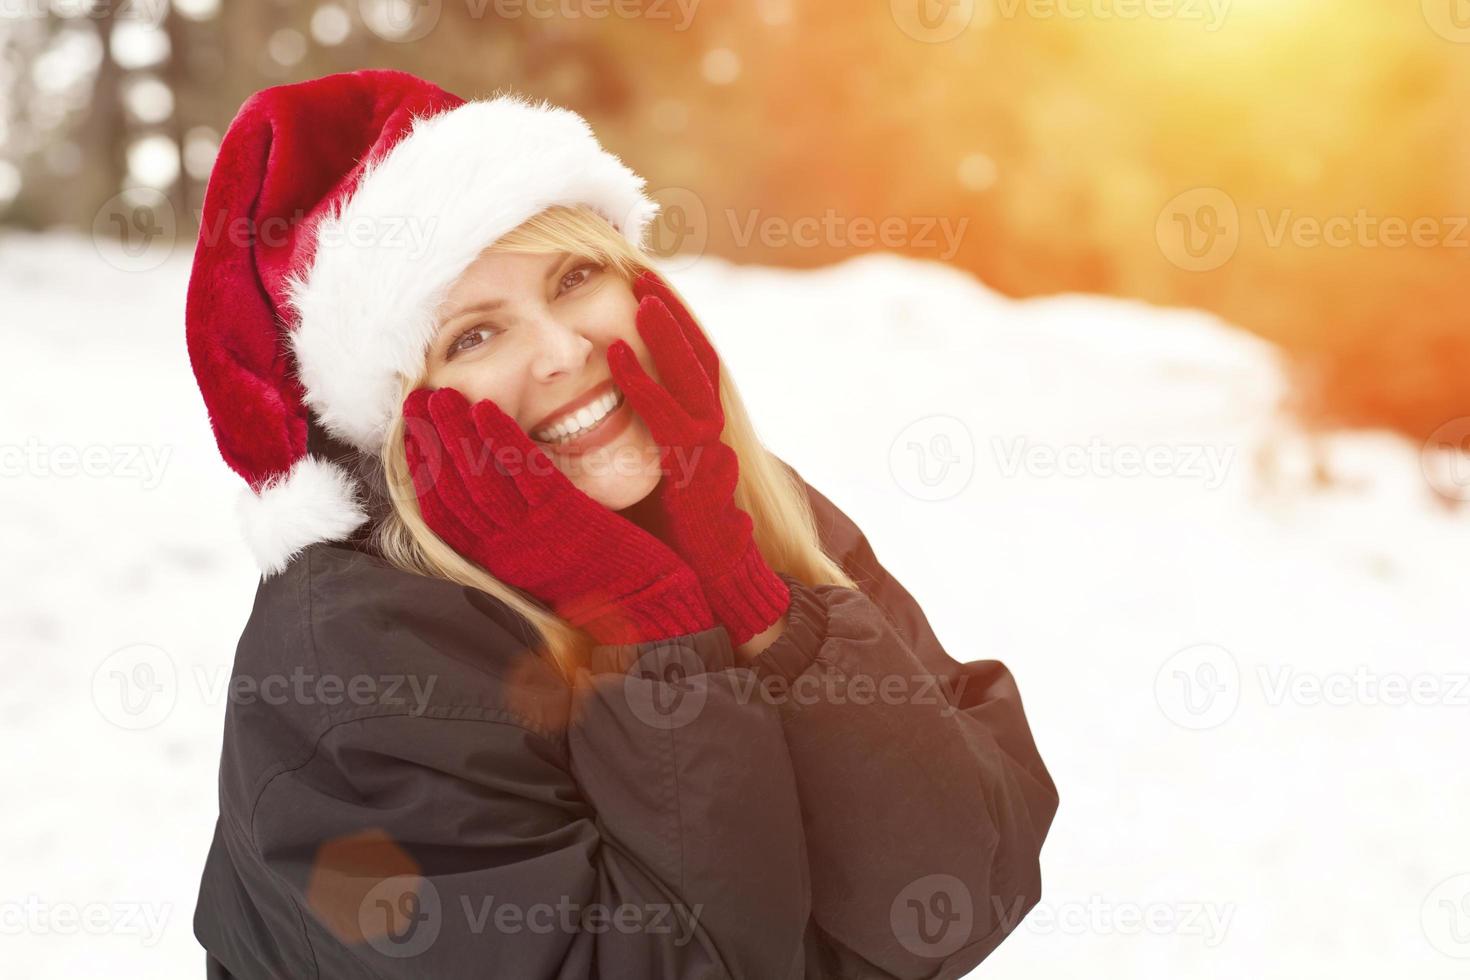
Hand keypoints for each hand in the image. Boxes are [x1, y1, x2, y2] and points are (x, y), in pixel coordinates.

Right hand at [401, 386, 715, 645]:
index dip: (421, 469)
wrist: (647, 605)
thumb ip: (513, 531)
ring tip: (442, 395)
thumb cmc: (600, 578)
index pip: (441, 512)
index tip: (412, 432)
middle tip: (414, 401)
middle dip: (430, 442)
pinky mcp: (565, 517)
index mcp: (496, 559)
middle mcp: (506, 549)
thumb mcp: (542, 558)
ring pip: (480, 478)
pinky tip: (485, 409)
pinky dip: (501, 439)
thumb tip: (491, 490)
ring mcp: (533, 533)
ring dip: (455, 432)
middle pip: (452, 490)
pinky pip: (525, 473)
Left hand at [606, 270, 789, 645]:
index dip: (675, 327)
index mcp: (704, 437)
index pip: (693, 366)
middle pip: (701, 359)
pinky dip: (643, 386)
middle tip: (646, 271)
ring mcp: (712, 456)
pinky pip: (670, 422)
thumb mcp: (663, 486)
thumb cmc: (680, 547)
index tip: (647, 287)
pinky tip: (616, 357)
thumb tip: (608, 424)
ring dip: (667, 334)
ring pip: (695, 381)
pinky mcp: (698, 479)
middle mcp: (714, 438)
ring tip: (639, 294)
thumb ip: (649, 450)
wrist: (713, 598)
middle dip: (675, 315)